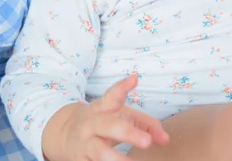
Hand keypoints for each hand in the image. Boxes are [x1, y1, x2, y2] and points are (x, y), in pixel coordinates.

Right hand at [43, 75, 168, 160]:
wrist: (66, 134)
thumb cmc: (105, 122)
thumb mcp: (123, 116)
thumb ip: (147, 124)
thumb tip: (166, 139)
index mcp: (103, 107)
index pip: (112, 95)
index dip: (122, 87)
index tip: (134, 79)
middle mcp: (92, 123)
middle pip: (107, 125)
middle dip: (127, 133)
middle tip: (147, 142)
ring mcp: (85, 143)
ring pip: (98, 151)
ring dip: (114, 159)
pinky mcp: (80, 160)